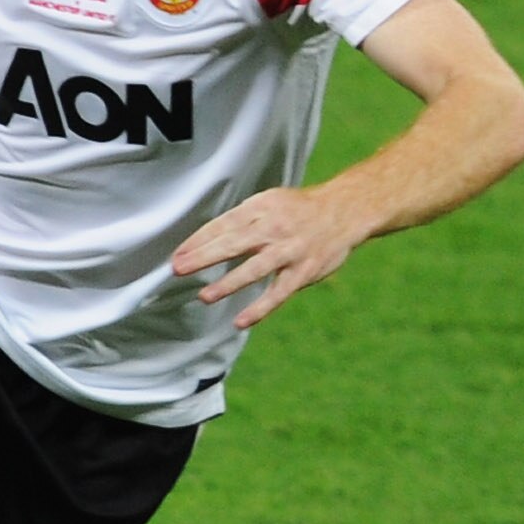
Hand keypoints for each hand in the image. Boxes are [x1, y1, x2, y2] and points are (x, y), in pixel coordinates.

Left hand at [172, 186, 374, 328]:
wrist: (345, 210)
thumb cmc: (298, 210)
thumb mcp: (269, 202)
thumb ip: (241, 220)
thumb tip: (203, 241)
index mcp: (262, 208)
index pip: (224, 224)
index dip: (199, 240)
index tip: (178, 254)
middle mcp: (274, 228)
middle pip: (234, 243)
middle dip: (204, 257)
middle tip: (179, 269)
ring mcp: (290, 251)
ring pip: (256, 268)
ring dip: (229, 283)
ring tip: (204, 296)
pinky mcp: (304, 271)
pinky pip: (279, 293)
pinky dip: (260, 308)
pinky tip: (240, 321)